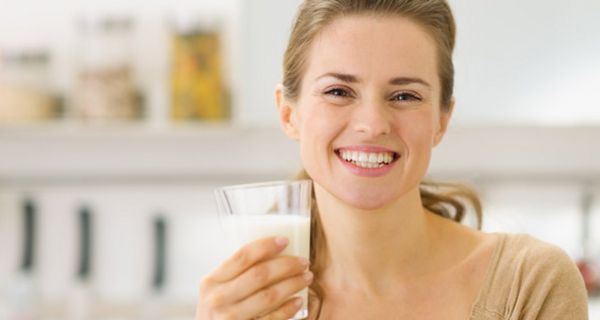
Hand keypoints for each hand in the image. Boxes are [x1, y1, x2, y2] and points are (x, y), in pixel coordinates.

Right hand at [196, 236, 312, 319]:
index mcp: (211, 281)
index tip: (285, 240)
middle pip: (259, 275)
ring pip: (268, 296)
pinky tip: (298, 301)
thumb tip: (272, 251)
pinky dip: (288, 309)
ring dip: (292, 284)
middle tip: (303, 262)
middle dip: (286, 265)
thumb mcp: (217, 290)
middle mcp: (218, 299)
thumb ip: (235, 274)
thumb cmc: (219, 310)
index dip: (265, 246)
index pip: (241, 257)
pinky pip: (271, 318)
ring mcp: (230, 318)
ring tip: (306, 277)